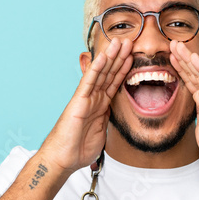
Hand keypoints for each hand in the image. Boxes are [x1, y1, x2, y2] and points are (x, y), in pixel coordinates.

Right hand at [41, 37, 132, 173]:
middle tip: (129, 41)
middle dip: (120, 58)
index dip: (124, 69)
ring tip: (119, 42)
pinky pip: (89, 82)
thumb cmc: (79, 148)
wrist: (64, 158)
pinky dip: (96, 69)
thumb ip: (107, 119)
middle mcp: (93, 98)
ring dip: (111, 57)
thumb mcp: (101, 132)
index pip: (114, 83)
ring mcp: (86, 98)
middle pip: (109, 74)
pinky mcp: (78, 101)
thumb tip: (114, 112)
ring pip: (100, 74)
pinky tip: (103, 57)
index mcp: (100, 105)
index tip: (134, 56)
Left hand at [169, 39, 198, 173]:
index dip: (180, 69)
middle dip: (182, 59)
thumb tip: (186, 111)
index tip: (169, 57)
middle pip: (195, 74)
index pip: (190, 82)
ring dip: (189, 59)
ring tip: (177, 45)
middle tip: (171, 44)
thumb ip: (194, 116)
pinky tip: (194, 58)